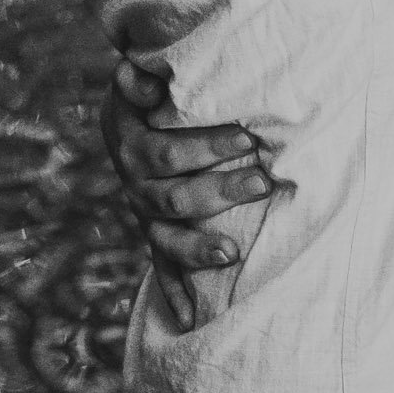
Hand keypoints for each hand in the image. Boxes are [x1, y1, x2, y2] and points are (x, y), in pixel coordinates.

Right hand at [100, 54, 286, 330]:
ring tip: (233, 254)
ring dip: (199, 249)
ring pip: (169, 240)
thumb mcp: (141, 80)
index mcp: (132, 146)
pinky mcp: (155, 237)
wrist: (130, 120)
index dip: (206, 148)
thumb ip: (140, 79)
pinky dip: (176, 294)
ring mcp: (145, 217)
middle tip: (264, 182)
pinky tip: (191, 320)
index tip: (248, 138)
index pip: (167, 154)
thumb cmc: (153, 93)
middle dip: (222, 192)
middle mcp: (135, 187)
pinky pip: (163, 269)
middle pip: (176, 198)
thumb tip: (135, 71)